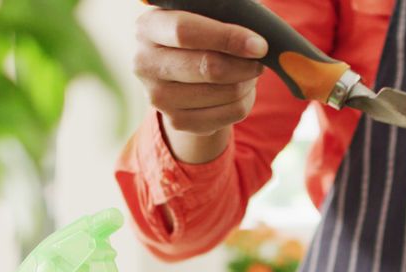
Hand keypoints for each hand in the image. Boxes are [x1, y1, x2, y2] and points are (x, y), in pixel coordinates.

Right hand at [134, 9, 267, 161]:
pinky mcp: (176, 121)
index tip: (259, 45)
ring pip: (224, 93)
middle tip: (261, 60)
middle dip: (243, 65)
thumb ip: (226, 17)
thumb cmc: (203, 36)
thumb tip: (257, 37)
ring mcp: (157, 96)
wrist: (185, 73)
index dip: (227, 38)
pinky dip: (245, 101)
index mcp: (149, 26)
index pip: (185, 32)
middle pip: (207, 67)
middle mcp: (144, 62)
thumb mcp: (207, 18)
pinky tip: (241, 90)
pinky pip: (228, 115)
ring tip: (249, 71)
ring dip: (247, 82)